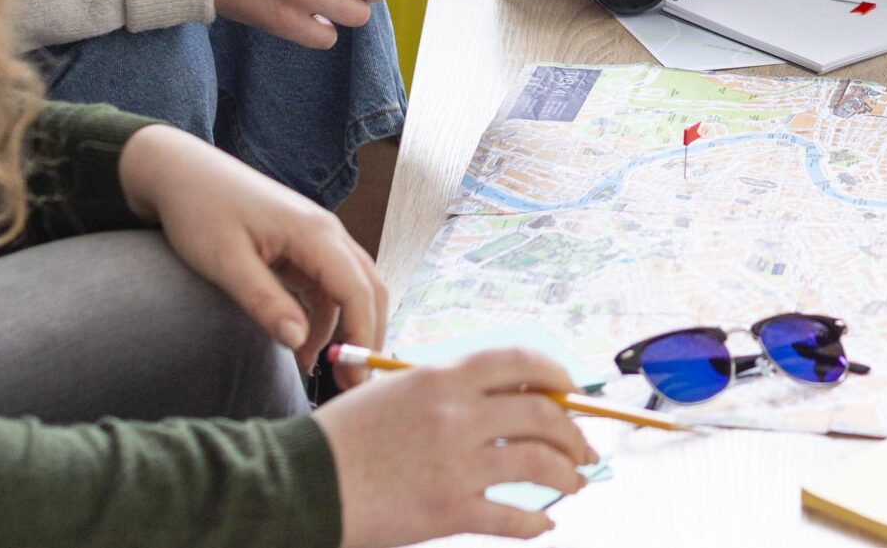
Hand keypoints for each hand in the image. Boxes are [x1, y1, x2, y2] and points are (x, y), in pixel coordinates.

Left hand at [117, 125, 386, 375]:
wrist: (181, 172)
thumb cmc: (201, 211)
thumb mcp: (226, 263)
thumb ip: (265, 302)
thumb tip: (300, 344)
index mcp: (315, 233)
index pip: (358, 291)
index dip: (362, 336)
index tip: (354, 378)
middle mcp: (327, 232)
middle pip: (368, 288)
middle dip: (366, 336)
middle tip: (352, 384)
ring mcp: (317, 237)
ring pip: (352, 287)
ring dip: (345, 328)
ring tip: (322, 371)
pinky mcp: (302, 244)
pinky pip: (328, 284)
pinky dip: (324, 316)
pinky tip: (303, 344)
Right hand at [318, 349, 598, 545]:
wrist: (301, 483)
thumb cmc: (341, 438)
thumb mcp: (394, 391)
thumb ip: (444, 390)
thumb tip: (498, 398)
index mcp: (443, 378)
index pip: (520, 362)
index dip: (557, 375)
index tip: (571, 390)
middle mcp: (458, 415)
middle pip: (542, 414)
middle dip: (574, 431)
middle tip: (585, 447)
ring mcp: (457, 464)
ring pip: (539, 463)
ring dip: (567, 474)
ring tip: (575, 482)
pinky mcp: (449, 511)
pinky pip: (512, 516)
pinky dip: (537, 522)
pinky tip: (545, 523)